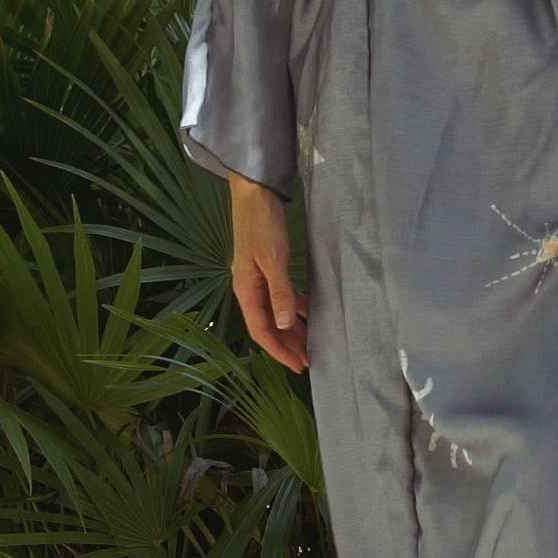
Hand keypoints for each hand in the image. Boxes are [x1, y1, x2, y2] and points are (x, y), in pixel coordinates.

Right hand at [228, 175, 309, 372]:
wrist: (254, 192)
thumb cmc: (262, 224)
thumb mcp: (273, 259)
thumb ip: (280, 292)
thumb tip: (286, 324)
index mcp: (246, 290)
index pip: (261, 330)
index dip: (279, 350)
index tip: (298, 366)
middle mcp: (250, 288)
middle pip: (269, 324)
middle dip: (288, 344)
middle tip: (309, 360)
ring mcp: (258, 278)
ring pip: (276, 311)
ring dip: (292, 328)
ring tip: (312, 342)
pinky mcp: (268, 266)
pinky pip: (281, 295)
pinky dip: (294, 306)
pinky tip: (309, 311)